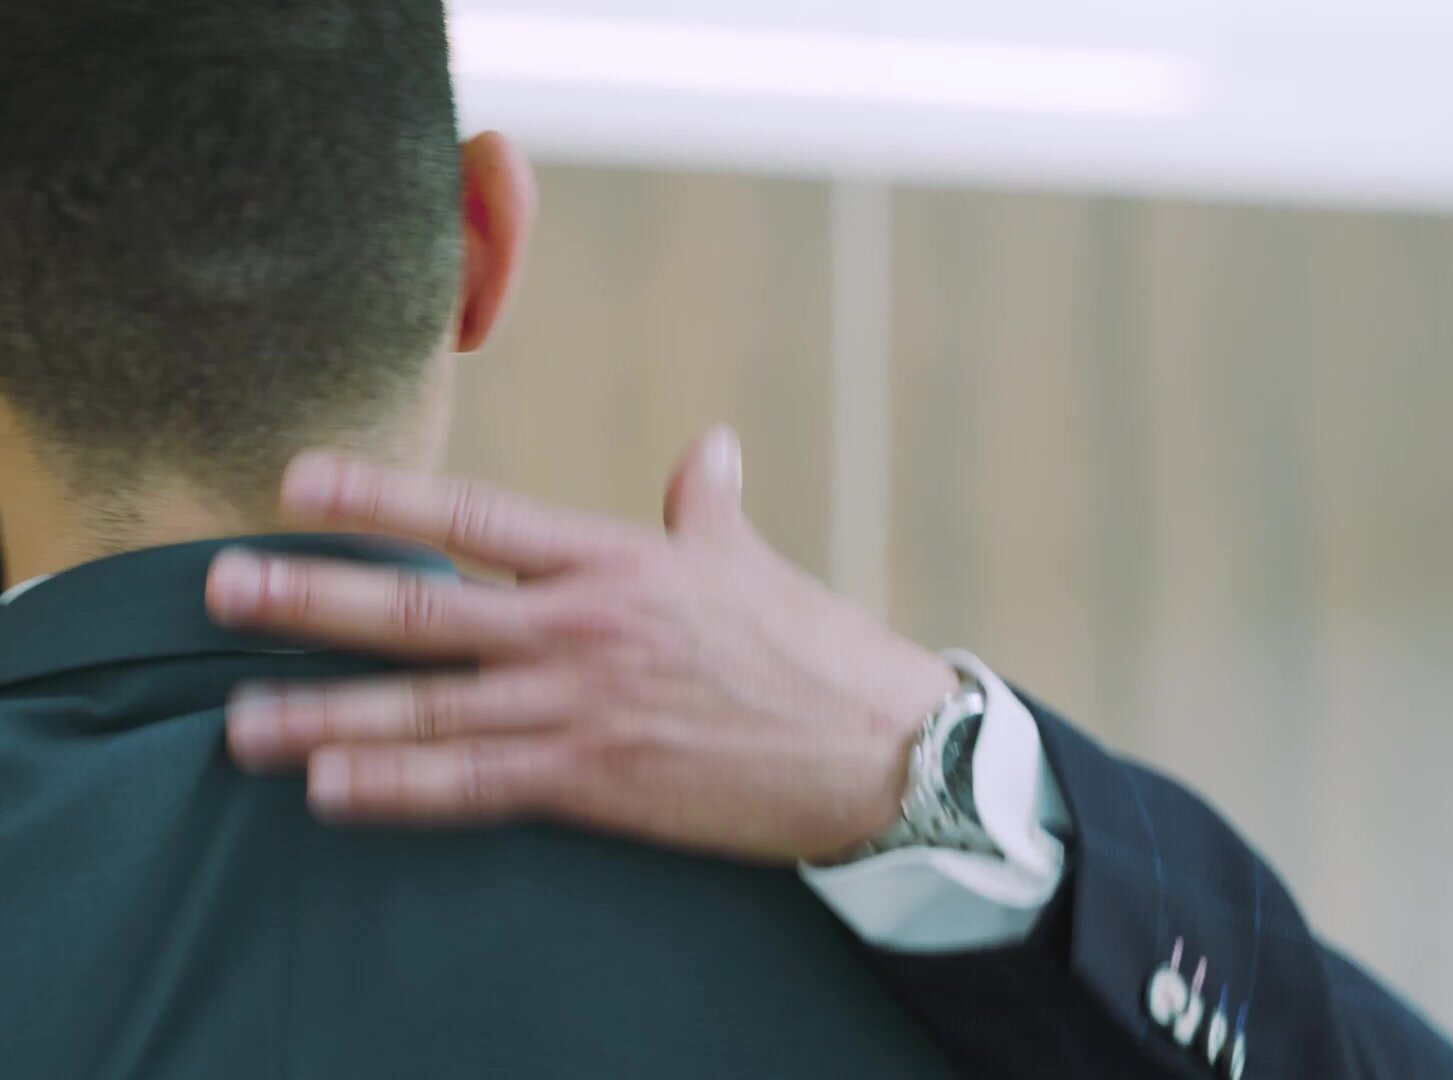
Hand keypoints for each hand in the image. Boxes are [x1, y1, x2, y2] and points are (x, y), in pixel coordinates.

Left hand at [205, 427, 958, 862]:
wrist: (877, 751)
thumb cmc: (817, 651)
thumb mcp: (754, 563)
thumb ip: (707, 503)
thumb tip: (710, 446)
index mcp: (619, 559)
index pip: (474, 517)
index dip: (379, 497)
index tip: (296, 483)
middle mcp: (584, 626)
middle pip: (421, 609)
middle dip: (313, 599)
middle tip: (223, 589)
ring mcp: (583, 707)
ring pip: (426, 707)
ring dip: (324, 714)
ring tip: (241, 721)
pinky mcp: (595, 783)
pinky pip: (474, 785)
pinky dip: (397, 790)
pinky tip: (331, 791)